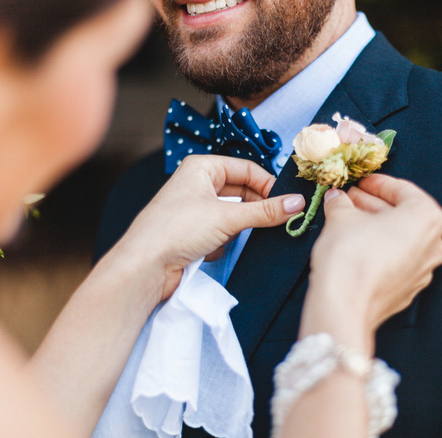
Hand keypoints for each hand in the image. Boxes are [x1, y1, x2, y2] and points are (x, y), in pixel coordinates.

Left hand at [117, 155, 304, 299]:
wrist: (144, 266)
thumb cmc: (176, 229)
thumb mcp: (227, 217)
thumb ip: (265, 211)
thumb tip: (297, 203)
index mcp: (202, 167)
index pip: (246, 169)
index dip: (268, 184)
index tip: (287, 202)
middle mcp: (197, 184)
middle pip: (241, 192)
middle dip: (254, 209)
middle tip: (277, 221)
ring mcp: (195, 209)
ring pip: (232, 215)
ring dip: (234, 228)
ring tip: (228, 237)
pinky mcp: (193, 233)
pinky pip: (221, 233)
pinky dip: (221, 242)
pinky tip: (209, 250)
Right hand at [302, 174, 441, 351]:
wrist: (345, 305)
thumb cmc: (350, 254)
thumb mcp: (341, 216)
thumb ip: (342, 202)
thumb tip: (337, 198)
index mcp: (427, 218)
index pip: (403, 190)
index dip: (377, 183)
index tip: (360, 181)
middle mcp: (434, 245)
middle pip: (403, 216)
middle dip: (374, 205)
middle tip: (350, 199)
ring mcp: (423, 271)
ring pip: (400, 239)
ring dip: (375, 227)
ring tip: (348, 220)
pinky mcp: (408, 290)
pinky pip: (396, 261)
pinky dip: (379, 250)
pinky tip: (355, 245)